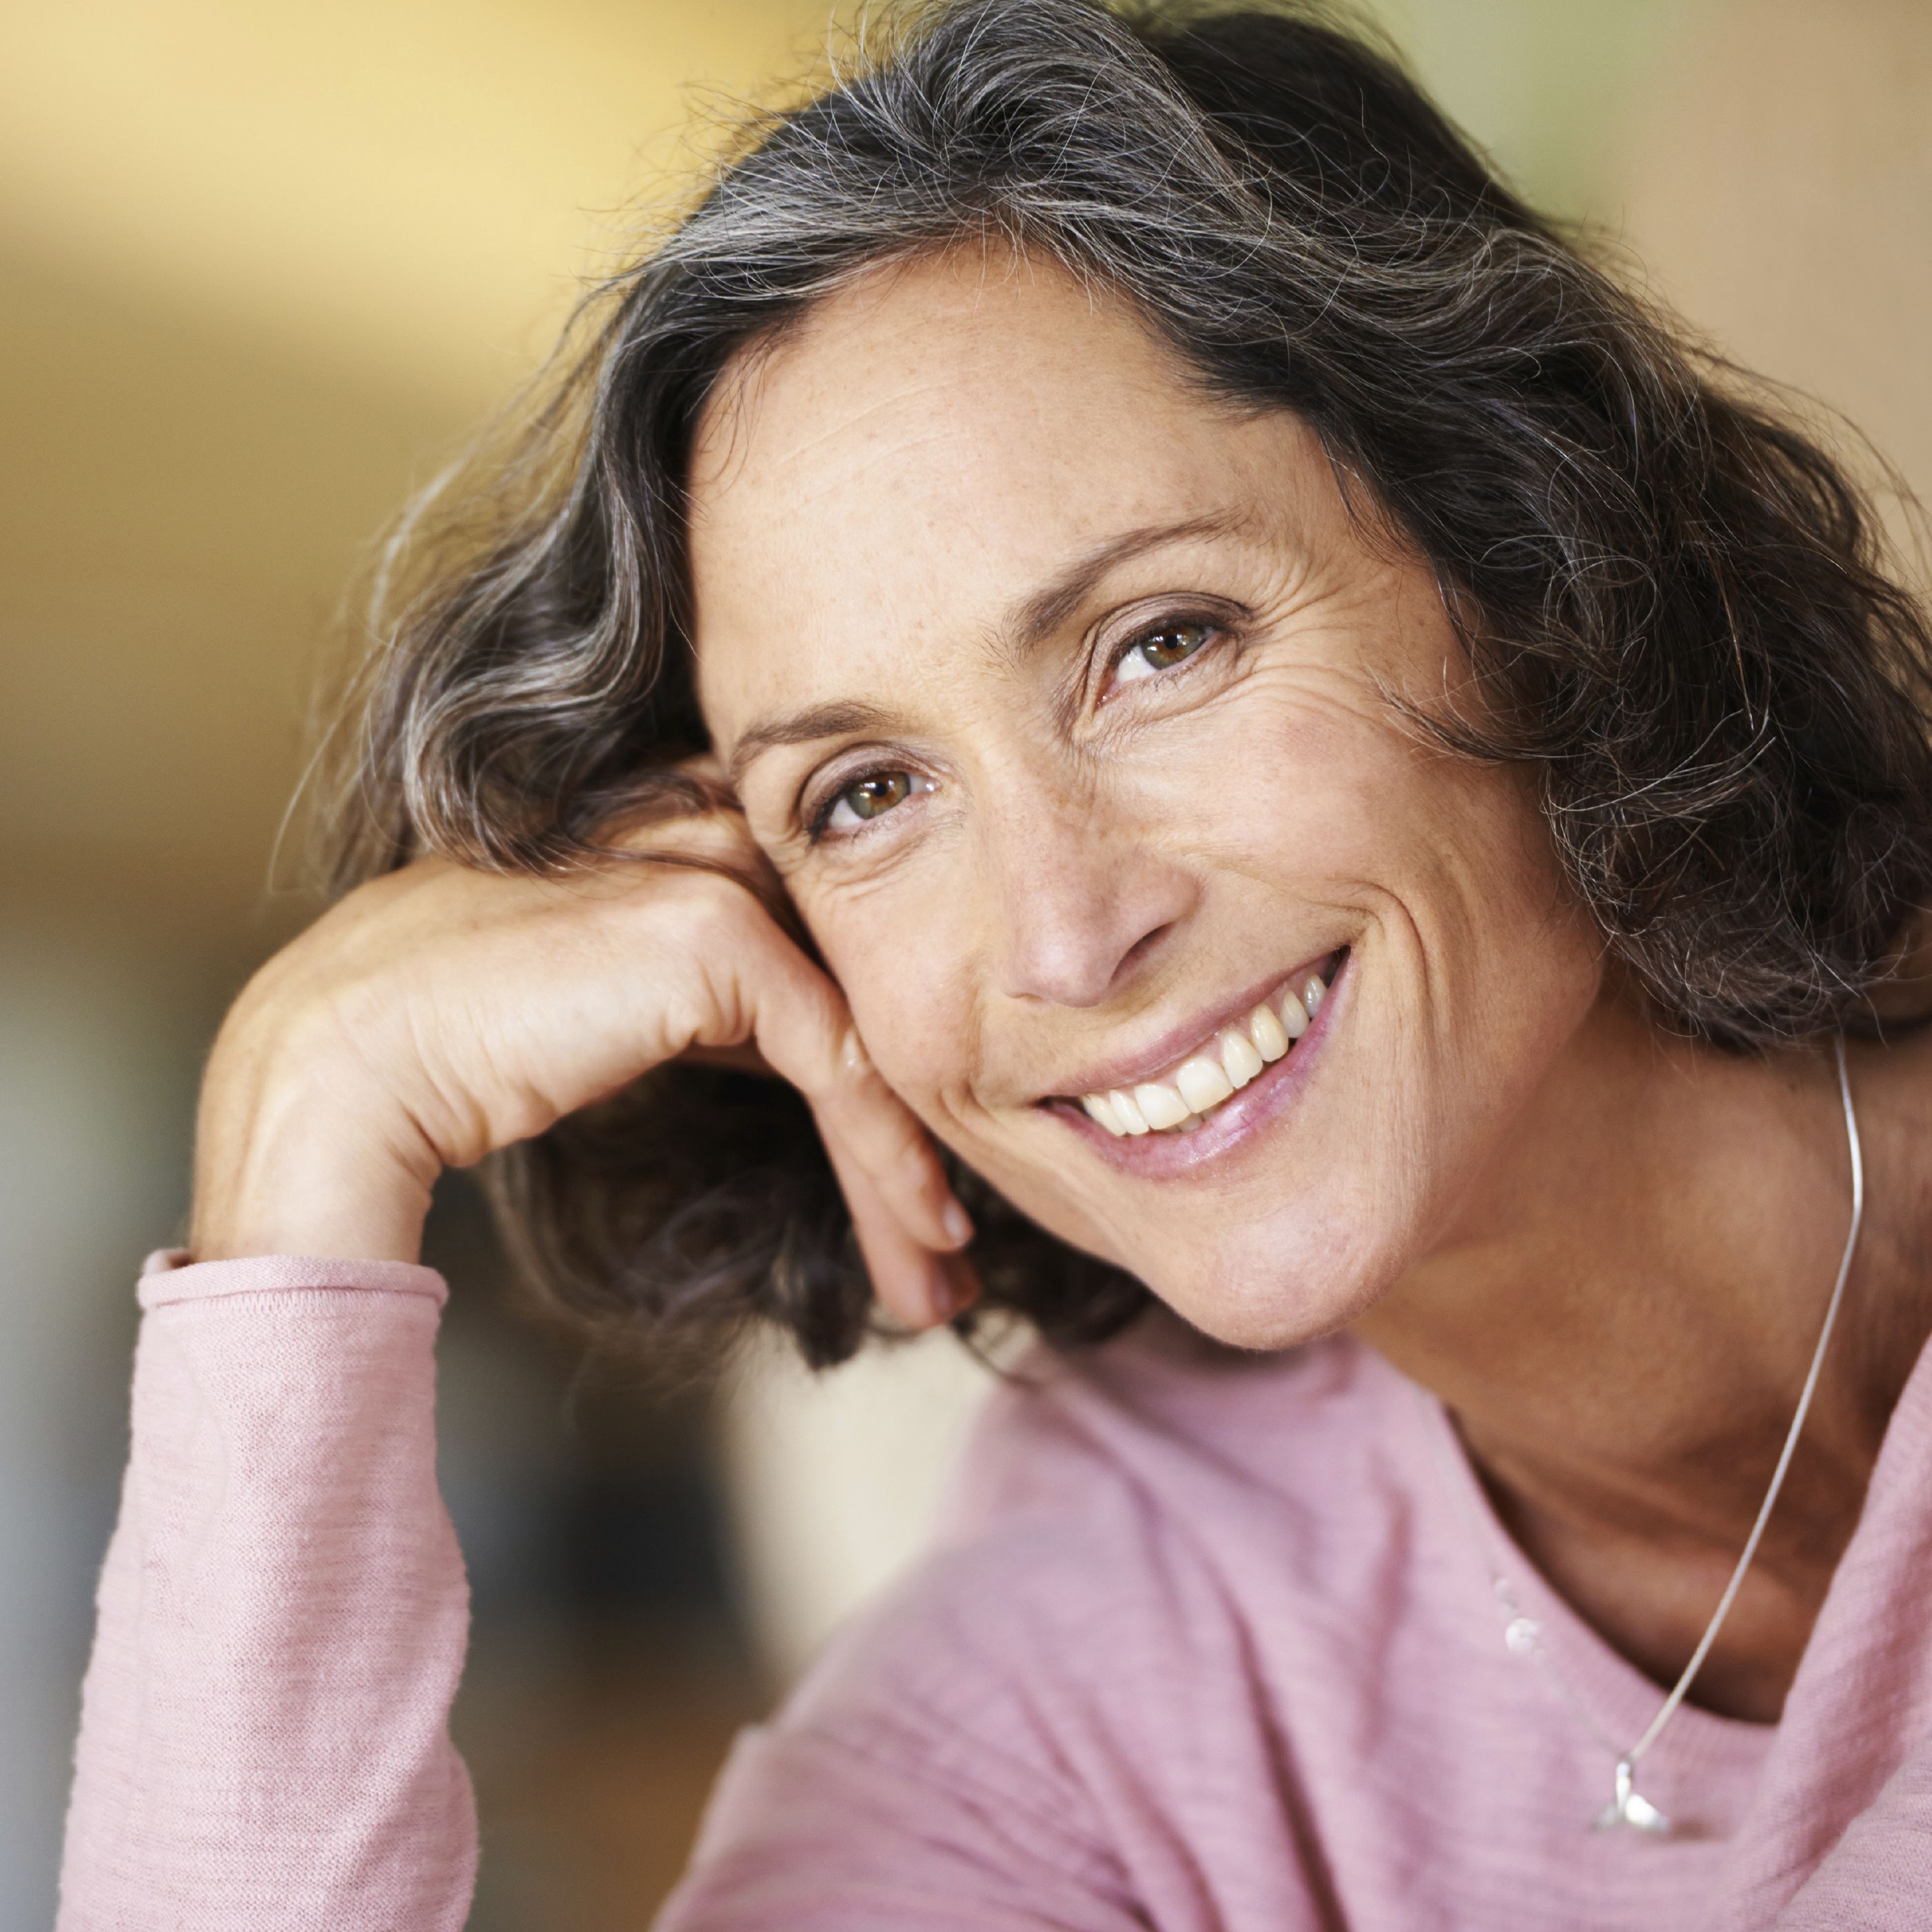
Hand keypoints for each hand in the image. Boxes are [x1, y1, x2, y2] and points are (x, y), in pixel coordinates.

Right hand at [189, 799, 974, 1327]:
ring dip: (909, 1162)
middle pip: (856, 980)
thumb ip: (711, 1001)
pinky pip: (840, 1057)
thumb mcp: (616, 1010)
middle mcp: (703, 825)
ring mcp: (710, 866)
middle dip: (913, 1115)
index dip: (877, 1049)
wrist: (347, 1063)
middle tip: (950, 1239)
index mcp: (673, 821)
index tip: (913, 1169)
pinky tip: (915, 1233)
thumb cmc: (456, 1046)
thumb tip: (815, 1051)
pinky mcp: (715, 930)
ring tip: (943, 1273)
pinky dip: (883, 1154)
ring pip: (863, 1025)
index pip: (817, 933)